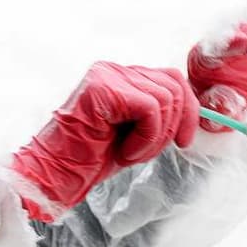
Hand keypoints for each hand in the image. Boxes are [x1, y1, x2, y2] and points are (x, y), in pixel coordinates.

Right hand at [10, 62, 197, 221]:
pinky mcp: (103, 88)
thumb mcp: (136, 135)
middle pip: (175, 83)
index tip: (183, 141)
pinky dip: (146, 138)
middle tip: (147, 152)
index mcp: (121, 77)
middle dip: (173, 125)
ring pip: (167, 97)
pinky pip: (151, 108)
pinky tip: (124, 152)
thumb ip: (159, 117)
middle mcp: (113, 70)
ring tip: (129, 153)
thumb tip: (193, 113)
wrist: (53, 176)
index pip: (172, 78)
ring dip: (155, 137)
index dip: (187, 111)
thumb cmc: (90, 160)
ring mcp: (107, 76)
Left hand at [187, 10, 246, 123]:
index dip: (228, 41)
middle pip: (240, 28)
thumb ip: (219, 105)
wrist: (228, 94)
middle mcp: (225, 40)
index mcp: (205, 57)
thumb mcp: (215, 110)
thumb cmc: (219, 102)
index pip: (215, 44)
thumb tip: (226, 101)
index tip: (241, 41)